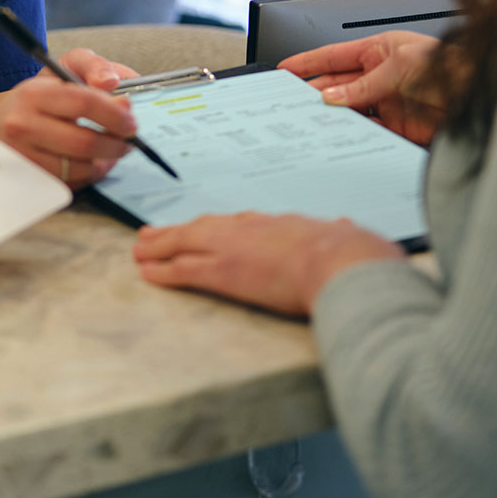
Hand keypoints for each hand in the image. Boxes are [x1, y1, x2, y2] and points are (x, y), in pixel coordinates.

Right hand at [0, 54, 139, 188]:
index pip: (84, 102)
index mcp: (34, 94)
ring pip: (80, 168)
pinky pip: (69, 183)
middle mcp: (23, 126)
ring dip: (105, 163)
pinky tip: (92, 163)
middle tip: (128, 142)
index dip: (115, 114)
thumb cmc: (35, 98)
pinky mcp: (26, 178)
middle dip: (117, 145)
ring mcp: (22, 156)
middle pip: (84, 142)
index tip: (131, 122)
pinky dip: (88, 175)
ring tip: (112, 152)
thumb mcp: (60, 69)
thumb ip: (92, 66)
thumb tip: (114, 84)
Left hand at [132, 213, 403, 315]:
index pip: (243, 225)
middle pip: (206, 227)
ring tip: (141, 249)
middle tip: (156, 233)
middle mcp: (251, 230)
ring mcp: (232, 249)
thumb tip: (348, 229)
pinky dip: (162, 270)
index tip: (209, 229)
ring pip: (185, 243)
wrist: (343, 263)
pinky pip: (182, 270)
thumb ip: (342, 233)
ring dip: (160, 247)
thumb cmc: (355, 255)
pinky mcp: (221, 272)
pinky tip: (148, 272)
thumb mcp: (351, 237)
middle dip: (179, 231)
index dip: (221, 228)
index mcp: (281, 225)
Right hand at [280, 31, 448, 146]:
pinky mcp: (396, 127)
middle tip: (293, 103)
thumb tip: (332, 96)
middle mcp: (380, 76)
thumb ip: (364, 84)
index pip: (333, 56)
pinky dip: (352, 135)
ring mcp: (386, 102)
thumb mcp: (400, 67)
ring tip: (313, 122)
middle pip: (337, 86)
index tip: (285, 68)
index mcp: (379, 51)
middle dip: (314, 93)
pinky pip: (366, 131)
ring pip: (349, 111)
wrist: (481, 97)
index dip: (307, 62)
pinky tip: (341, 137)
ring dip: (332, 116)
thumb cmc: (451, 67)